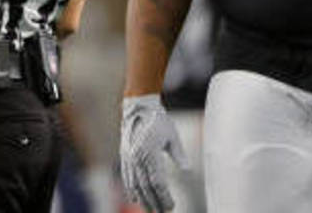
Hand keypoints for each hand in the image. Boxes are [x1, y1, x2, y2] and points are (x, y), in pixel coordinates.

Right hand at [120, 94, 187, 211]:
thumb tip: (187, 170)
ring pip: (135, 184)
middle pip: (145, 186)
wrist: (138, 108)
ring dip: (142, 199)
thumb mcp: (172, 136)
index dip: (164, 196)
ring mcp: (128, 157)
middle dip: (154, 202)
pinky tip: (135, 198)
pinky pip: (127, 177)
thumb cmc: (159, 121)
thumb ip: (179, 154)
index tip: (171, 206)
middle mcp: (137, 157)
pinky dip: (131, 189)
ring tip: (150, 210)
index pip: (157, 181)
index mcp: (150, 152)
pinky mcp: (124, 156)